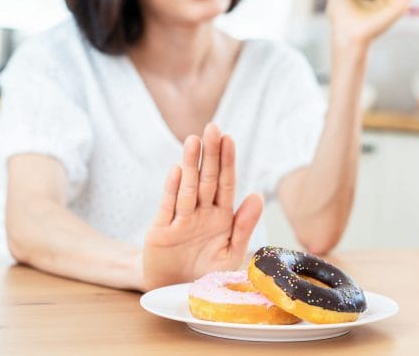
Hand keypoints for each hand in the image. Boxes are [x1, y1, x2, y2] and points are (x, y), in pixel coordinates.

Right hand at [142, 123, 262, 289]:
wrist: (174, 292)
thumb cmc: (205, 271)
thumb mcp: (230, 252)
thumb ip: (244, 225)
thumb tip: (258, 195)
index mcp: (221, 216)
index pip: (226, 184)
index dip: (228, 162)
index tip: (229, 139)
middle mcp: (201, 213)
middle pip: (207, 179)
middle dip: (211, 154)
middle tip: (213, 127)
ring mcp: (180, 220)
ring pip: (187, 188)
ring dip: (190, 165)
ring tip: (194, 141)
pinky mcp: (160, 231)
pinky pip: (168, 208)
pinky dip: (172, 189)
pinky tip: (177, 170)